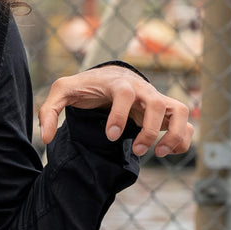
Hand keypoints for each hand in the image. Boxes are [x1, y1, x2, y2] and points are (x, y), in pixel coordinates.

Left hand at [38, 65, 193, 157]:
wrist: (109, 77)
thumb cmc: (86, 86)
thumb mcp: (62, 92)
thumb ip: (49, 111)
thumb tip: (46, 137)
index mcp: (117, 83)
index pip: (124, 93)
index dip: (119, 115)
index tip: (110, 136)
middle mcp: (141, 89)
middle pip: (156, 104)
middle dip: (147, 131)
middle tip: (136, 150)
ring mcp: (156, 98)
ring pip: (179, 111)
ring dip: (173, 134)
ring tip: (158, 152)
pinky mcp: (164, 110)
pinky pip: (184, 122)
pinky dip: (182, 138)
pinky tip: (165, 151)